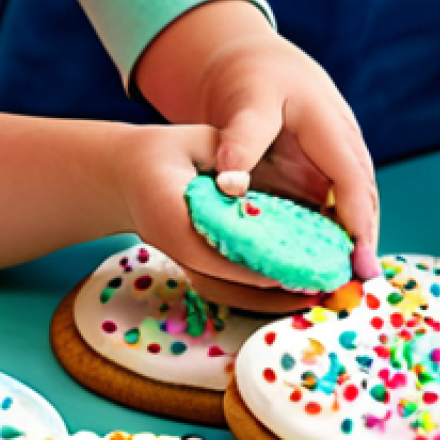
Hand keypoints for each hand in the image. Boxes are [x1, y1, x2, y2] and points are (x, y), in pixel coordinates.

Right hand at [115, 122, 318, 312]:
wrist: (124, 178)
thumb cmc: (161, 153)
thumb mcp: (191, 140)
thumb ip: (225, 157)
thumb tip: (258, 182)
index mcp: (171, 217)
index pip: (217, 247)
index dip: (256, 259)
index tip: (293, 264)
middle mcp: (176, 248)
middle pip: (224, 282)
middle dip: (270, 290)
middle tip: (316, 288)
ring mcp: (184, 262)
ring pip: (226, 293)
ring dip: (268, 300)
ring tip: (311, 295)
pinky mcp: (194, 267)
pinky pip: (226, 288)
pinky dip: (258, 294)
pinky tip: (291, 288)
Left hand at [135, 0, 380, 279]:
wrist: (252, 63)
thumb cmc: (250, 78)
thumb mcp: (244, 101)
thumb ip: (239, 140)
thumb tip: (229, 184)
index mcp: (330, 125)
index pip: (352, 178)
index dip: (358, 220)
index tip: (358, 257)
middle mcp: (344, 144)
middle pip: (363, 198)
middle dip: (364, 240)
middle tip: (359, 285)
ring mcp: (337, 160)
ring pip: (354, 207)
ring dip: (353, 243)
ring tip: (347, 286)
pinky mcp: (324, 174)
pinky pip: (335, 208)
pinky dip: (334, 236)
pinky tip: (323, 268)